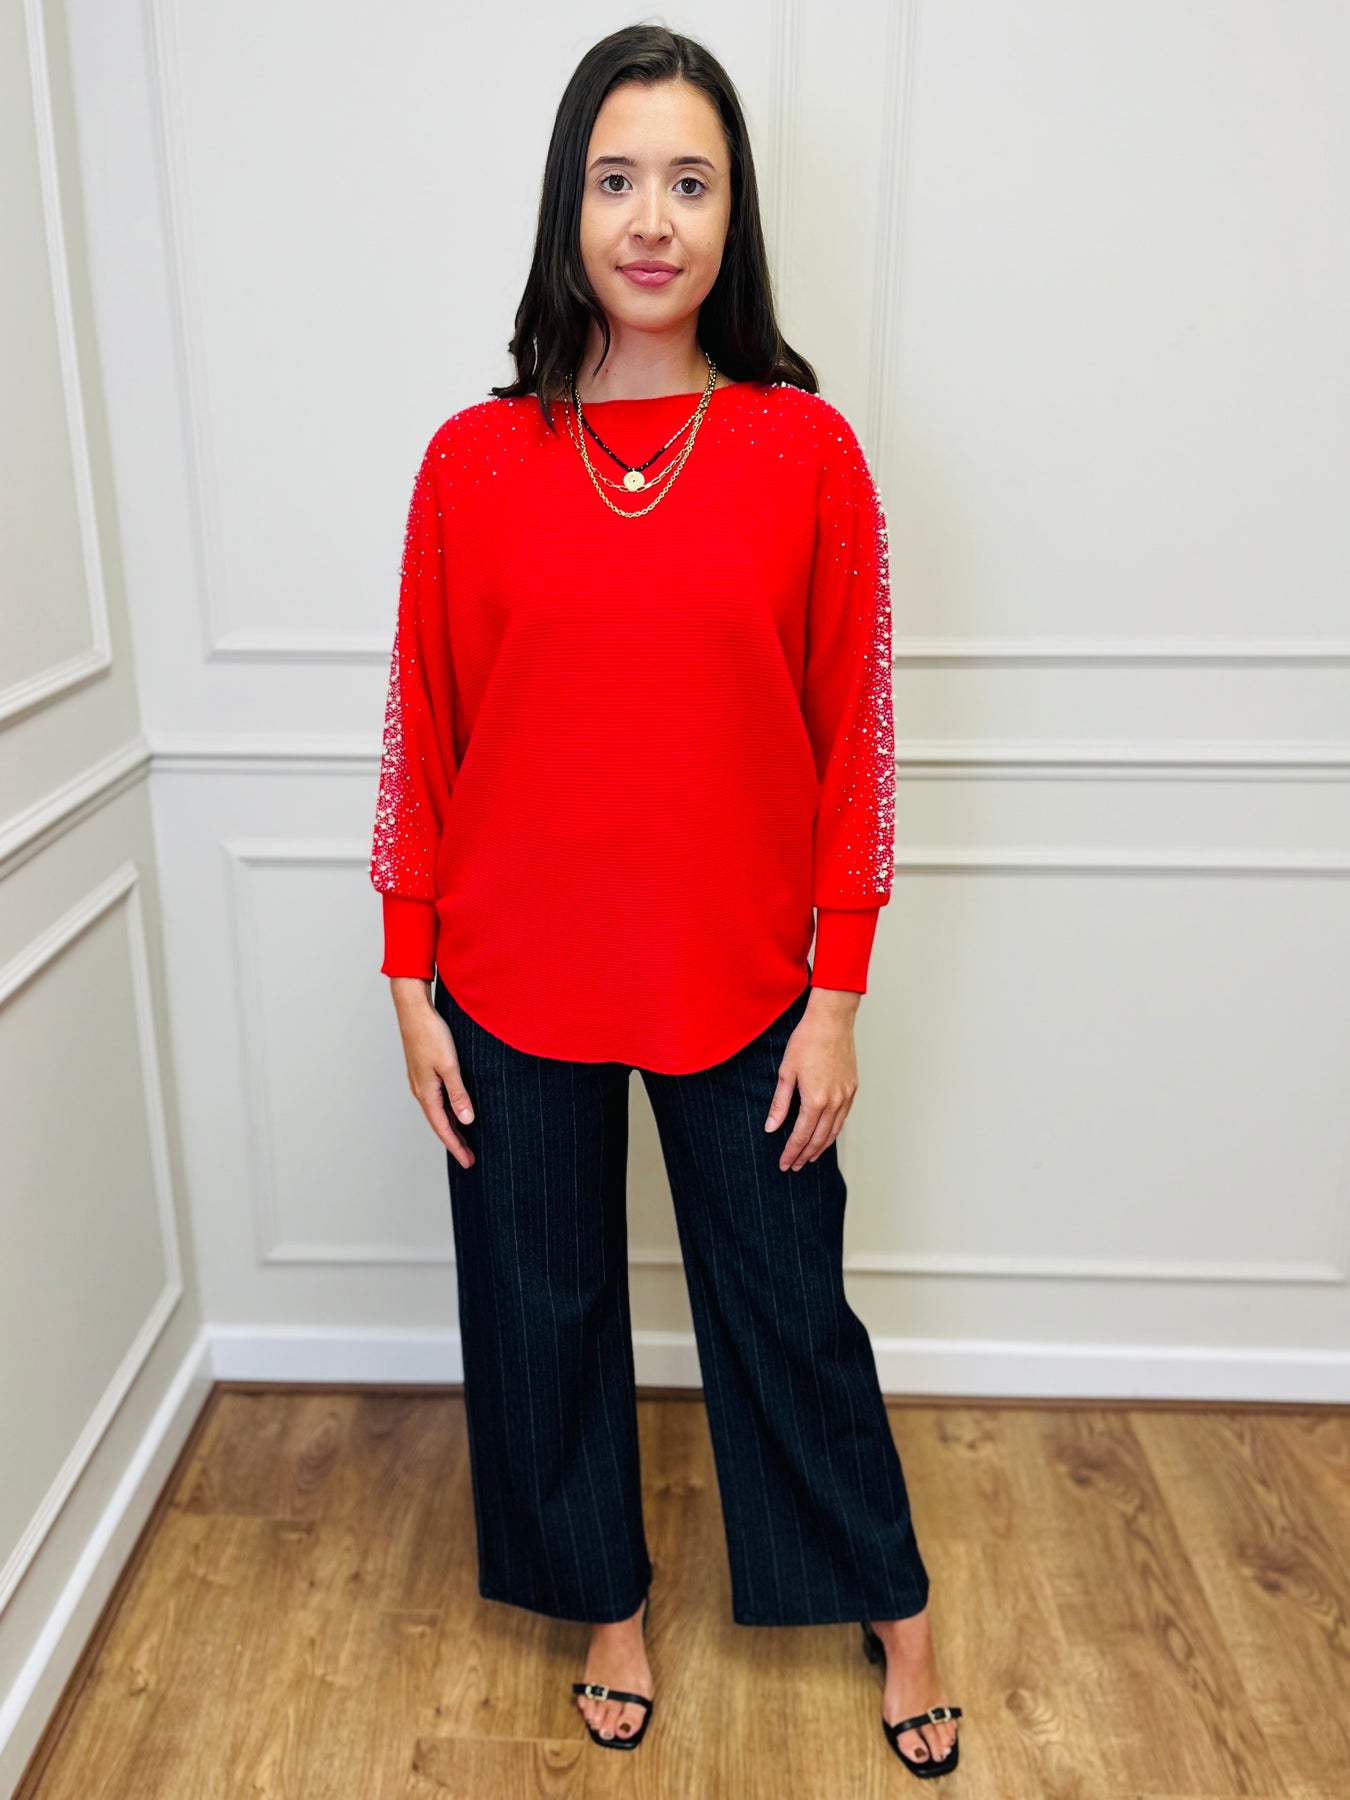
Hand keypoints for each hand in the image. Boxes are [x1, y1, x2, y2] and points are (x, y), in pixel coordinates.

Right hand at [389, 977, 475, 1166]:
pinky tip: (454, 1111)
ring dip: (450, 1128)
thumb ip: (458, 1094)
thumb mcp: (450, 1065)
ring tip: (464, 1141)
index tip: (468, 1162)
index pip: (443, 1128)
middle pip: (439, 1124)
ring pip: (437, 1112)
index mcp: (426, 1093)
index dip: (456, 1147)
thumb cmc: (431, 1034)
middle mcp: (421, 1091)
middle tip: (469, 1159)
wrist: (414, 1010)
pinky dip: (446, 1112)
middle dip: (454, 1142)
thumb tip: (465, 1121)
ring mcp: (420, 1082)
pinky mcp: (423, 1072)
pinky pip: (436, 1100)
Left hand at [764, 986, 860, 1170]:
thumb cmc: (806, 1041)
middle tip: (795, 1166)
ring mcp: (846, 1096)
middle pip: (819, 1139)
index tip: (784, 1163)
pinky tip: (826, 1135)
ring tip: (809, 1157)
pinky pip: (843, 1118)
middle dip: (805, 1155)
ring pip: (834, 1131)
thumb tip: (771, 1127)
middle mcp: (834, 1102)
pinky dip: (833, 1131)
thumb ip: (780, 1104)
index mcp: (815, 1099)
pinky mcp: (852, 1088)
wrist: (831, 1021)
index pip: (801, 1136)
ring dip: (821, 1147)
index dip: (792, 1152)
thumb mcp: (786, 1073)